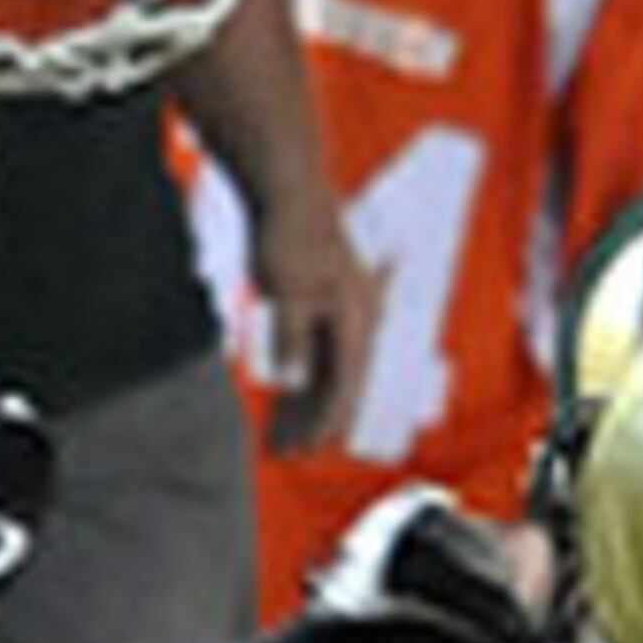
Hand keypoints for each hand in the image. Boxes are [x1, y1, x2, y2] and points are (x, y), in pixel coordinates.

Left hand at [249, 189, 375, 456]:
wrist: (289, 189)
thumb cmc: (290, 234)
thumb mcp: (287, 288)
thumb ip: (292, 338)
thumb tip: (294, 382)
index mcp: (357, 318)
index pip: (345, 386)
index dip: (322, 423)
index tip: (299, 450)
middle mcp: (360, 319)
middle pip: (342, 385)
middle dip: (315, 422)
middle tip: (285, 452)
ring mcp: (346, 312)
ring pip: (333, 372)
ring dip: (309, 404)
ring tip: (282, 434)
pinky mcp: (327, 304)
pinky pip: (322, 354)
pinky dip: (305, 379)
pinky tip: (285, 396)